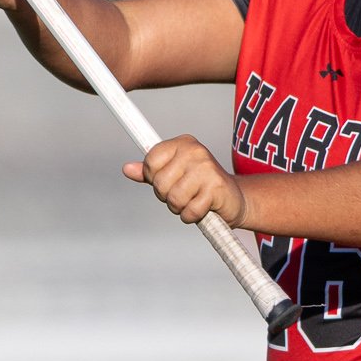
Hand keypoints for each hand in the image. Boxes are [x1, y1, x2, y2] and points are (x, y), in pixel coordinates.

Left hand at [123, 136, 245, 226]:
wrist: (234, 199)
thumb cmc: (200, 186)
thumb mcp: (173, 175)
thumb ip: (150, 172)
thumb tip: (127, 169)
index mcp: (183, 143)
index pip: (150, 162)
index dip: (154, 178)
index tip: (168, 181)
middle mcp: (195, 151)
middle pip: (160, 183)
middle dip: (167, 196)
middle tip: (184, 194)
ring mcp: (207, 168)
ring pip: (174, 198)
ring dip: (180, 208)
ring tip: (192, 201)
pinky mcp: (216, 187)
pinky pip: (189, 211)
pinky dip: (192, 216)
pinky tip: (202, 209)